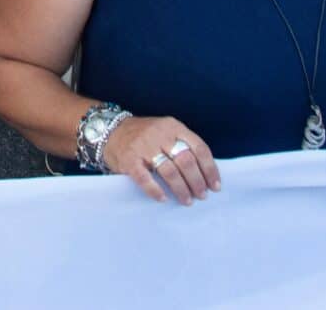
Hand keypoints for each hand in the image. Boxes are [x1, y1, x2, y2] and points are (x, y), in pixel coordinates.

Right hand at [101, 115, 220, 203]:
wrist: (110, 131)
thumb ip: (182, 145)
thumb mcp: (165, 132)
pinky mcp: (129, 159)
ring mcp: (143, 146)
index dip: (209, 169)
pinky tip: (163, 199)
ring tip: (187, 200)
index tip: (215, 186)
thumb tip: (205, 174)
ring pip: (169, 171)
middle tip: (202, 196)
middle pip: (186, 161)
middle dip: (197, 182)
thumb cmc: (144, 136)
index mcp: (173, 126)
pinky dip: (155, 190)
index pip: (199, 148)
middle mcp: (160, 134)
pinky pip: (145, 178)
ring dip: (181, 189)